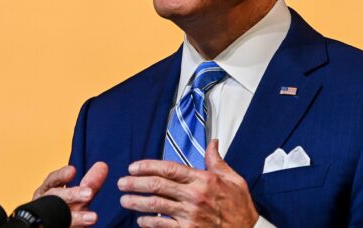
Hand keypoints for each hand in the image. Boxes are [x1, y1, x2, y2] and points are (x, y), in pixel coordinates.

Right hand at [33, 162, 108, 226]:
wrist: (56, 224)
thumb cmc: (67, 208)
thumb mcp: (77, 194)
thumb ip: (89, 183)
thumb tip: (102, 166)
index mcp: (47, 191)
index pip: (52, 180)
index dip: (61, 175)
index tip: (73, 170)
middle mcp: (44, 204)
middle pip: (55, 197)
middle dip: (71, 195)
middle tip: (89, 194)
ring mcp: (46, 218)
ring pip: (58, 216)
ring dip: (76, 217)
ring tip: (93, 217)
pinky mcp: (52, 227)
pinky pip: (63, 226)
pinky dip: (76, 226)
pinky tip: (84, 227)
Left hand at [118, 140, 258, 226]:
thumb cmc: (240, 207)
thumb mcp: (233, 179)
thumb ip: (217, 161)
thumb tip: (212, 142)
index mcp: (203, 180)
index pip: (169, 168)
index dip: (147, 166)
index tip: (134, 167)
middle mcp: (194, 196)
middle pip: (157, 185)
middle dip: (135, 183)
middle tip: (122, 182)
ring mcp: (190, 216)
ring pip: (155, 206)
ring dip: (137, 202)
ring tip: (124, 200)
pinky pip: (162, 226)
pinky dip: (148, 223)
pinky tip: (140, 220)